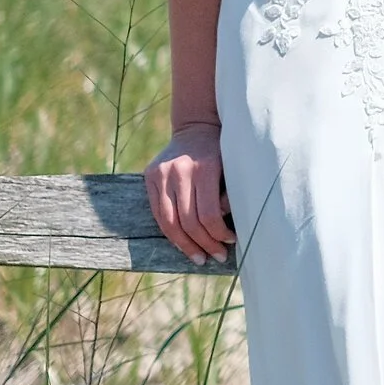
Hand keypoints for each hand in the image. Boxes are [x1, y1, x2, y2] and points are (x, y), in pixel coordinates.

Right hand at [145, 121, 234, 265]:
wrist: (197, 126)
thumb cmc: (222, 152)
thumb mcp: (233, 168)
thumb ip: (229, 195)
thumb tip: (221, 226)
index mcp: (205, 167)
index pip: (208, 214)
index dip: (219, 234)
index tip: (230, 241)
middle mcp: (180, 170)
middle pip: (189, 221)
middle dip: (205, 244)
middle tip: (218, 256)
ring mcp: (162, 172)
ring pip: (170, 222)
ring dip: (185, 245)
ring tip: (199, 258)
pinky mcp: (150, 176)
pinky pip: (158, 213)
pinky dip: (171, 232)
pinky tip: (183, 243)